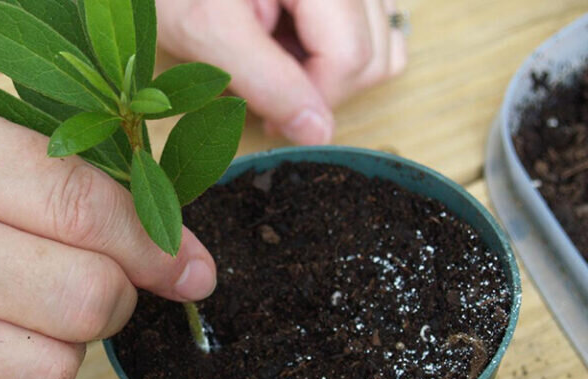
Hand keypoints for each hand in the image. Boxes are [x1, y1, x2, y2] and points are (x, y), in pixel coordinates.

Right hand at [0, 82, 215, 378]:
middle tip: (91, 281)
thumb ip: (79, 185)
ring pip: (55, 376)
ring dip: (68, 349)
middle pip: (84, 303)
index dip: (157, 248)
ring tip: (32, 314)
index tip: (190, 270)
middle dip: (114, 297)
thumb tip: (183, 264)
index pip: (85, 212)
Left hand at [157, 0, 407, 144]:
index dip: (311, 100)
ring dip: (332, 72)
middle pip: (372, 55)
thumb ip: (267, 83)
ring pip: (384, 48)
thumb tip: (319, 134)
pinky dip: (345, 53)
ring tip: (277, 58)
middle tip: (265, 90)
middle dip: (320, 89)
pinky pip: (380, 31)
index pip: (350, 57)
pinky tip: (298, 46)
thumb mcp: (207, 32)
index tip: (268, 115)